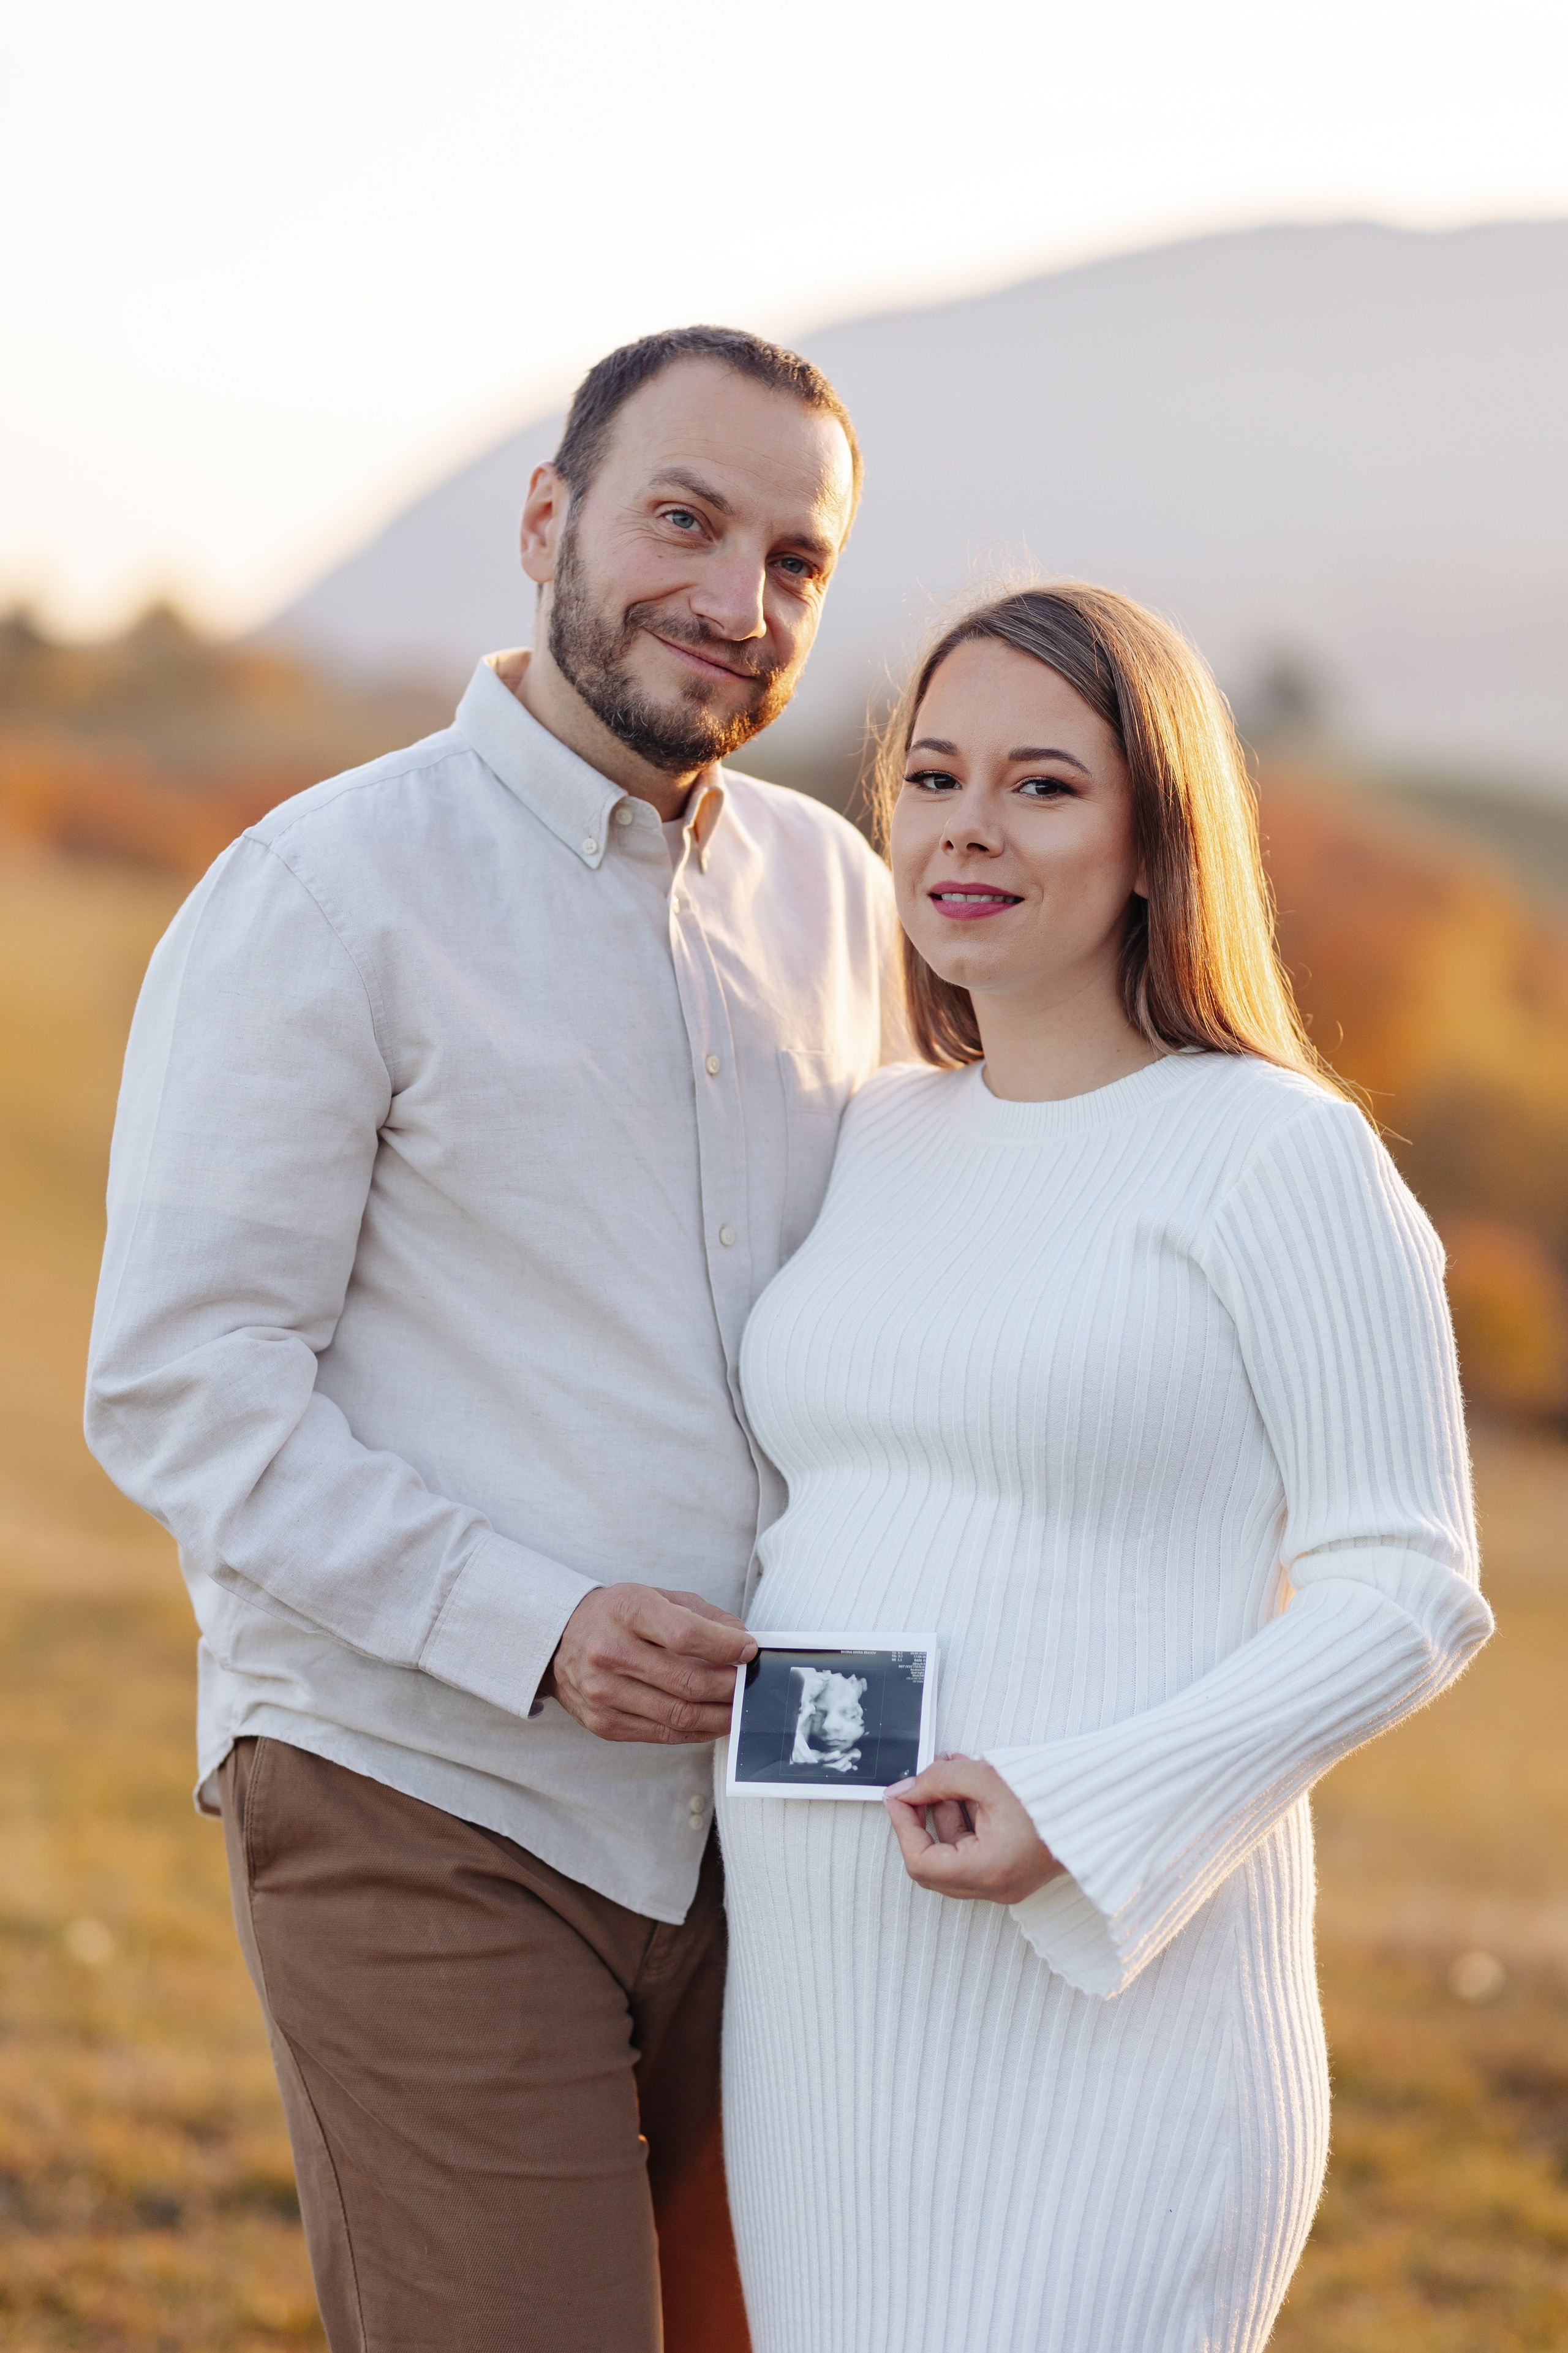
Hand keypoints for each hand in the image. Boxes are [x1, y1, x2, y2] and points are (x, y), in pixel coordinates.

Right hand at [542, 1585, 755, 1744]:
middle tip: (749, 1685)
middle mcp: (610, 1652)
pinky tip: (712, 1722)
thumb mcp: (654, 1596)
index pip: (686, 1635)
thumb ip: (701, 1616)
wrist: (557, 1641)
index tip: (749, 1650)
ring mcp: (603, 1692)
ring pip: (678, 1715)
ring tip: (738, 1708)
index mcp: (627, 1611)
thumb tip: (742, 1641)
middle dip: (729, 1687)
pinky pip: (663, 1734)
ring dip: (719, 1715)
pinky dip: (696, 1731)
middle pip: (687, 1682)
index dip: (726, 1646)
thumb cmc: (616, 1616)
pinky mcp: (603, 1723)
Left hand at [884, 1754, 1063, 1904]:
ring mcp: (1005, 1883)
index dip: (903, 1826)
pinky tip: (968, 1784)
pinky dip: (966, 1819)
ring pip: (954, 1854)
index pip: (920, 1862)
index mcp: (987, 1871)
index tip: (899, 1795)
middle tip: (917, 1784)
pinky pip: (974, 1851)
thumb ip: (939, 1781)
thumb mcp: (985, 1778)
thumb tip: (907, 1789)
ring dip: (945, 1811)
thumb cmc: (1052, 1796)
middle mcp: (995, 1887)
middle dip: (922, 1818)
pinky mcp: (1013, 1871)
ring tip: (948, 1769)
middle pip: (934, 1863)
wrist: (1100, 1805)